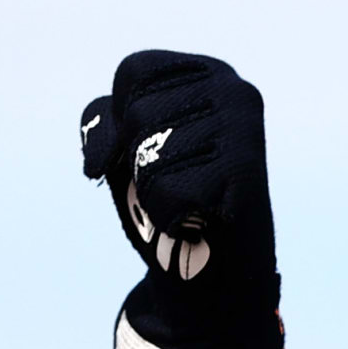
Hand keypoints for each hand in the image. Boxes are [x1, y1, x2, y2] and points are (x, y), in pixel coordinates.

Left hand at [79, 49, 276, 330]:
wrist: (216, 276)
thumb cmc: (170, 203)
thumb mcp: (127, 151)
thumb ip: (104, 123)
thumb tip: (101, 156)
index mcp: (209, 74)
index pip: (133, 72)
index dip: (122, 120)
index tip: (151, 150)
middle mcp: (234, 90)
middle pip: (137, 113)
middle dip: (139, 160)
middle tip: (177, 183)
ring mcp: (244, 129)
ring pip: (149, 154)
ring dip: (154, 193)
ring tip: (189, 203)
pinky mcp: (246, 172)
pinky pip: (166, 191)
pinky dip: (169, 216)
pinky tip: (199, 221)